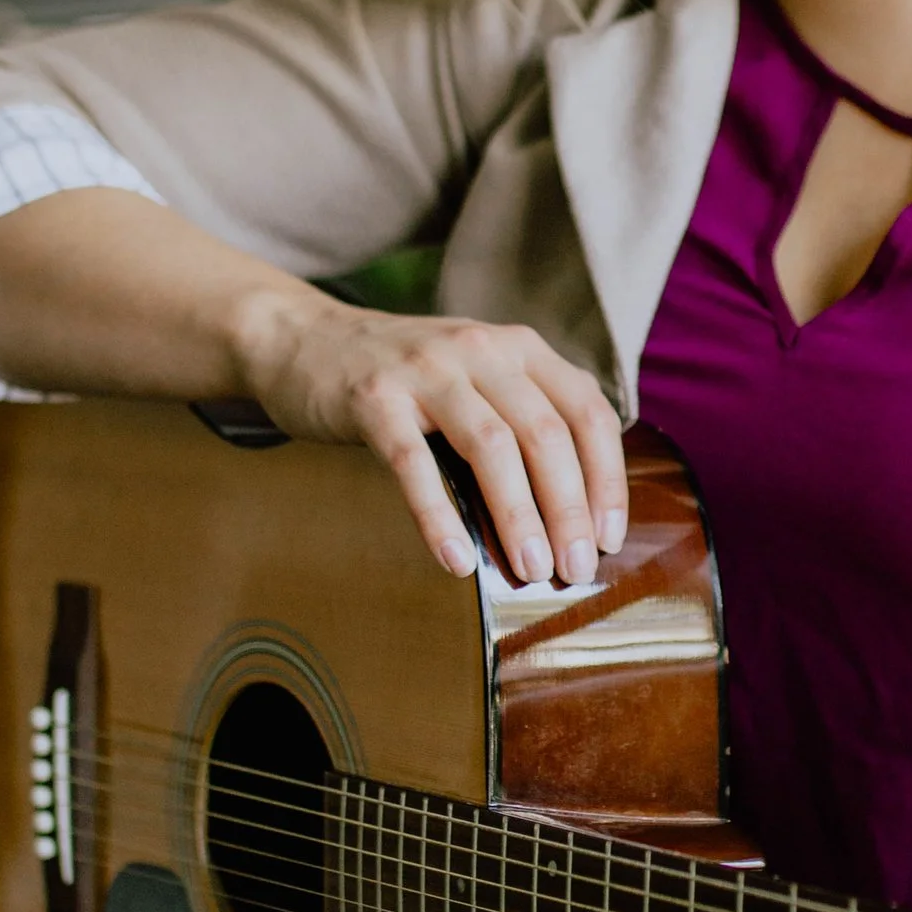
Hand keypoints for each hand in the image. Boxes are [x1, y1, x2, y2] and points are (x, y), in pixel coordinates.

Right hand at [0, 190, 624, 586]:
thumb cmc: (403, 381)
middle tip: (576, 571)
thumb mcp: (476, 381)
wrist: (300, 340)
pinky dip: (440, 516)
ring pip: (493, 446)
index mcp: (519, 348)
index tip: (611, 539)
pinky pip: (414, 464)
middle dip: (570, 510)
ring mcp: (425, 370)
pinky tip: (457, 561)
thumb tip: (576, 518)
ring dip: (519, 515)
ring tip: (531, 571)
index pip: (588, 412)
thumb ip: (524, 423)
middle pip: (547, 434)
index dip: (607, 479)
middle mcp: (481, 349)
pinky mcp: (372, 398)